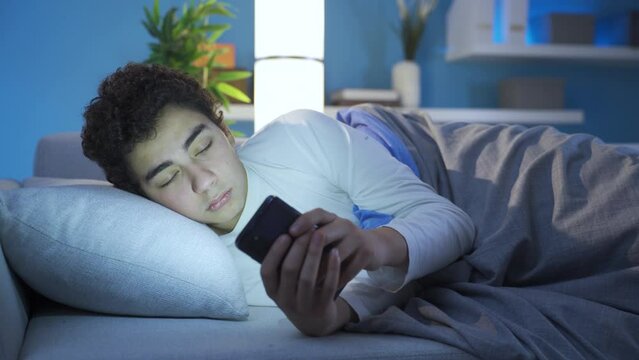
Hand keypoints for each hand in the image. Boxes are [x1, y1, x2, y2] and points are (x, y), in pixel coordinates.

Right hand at [261, 232, 352, 335]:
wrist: (315, 323)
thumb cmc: (297, 294)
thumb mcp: (284, 285)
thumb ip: (282, 265)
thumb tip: (288, 231)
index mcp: (272, 291)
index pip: (267, 271)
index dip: (275, 252)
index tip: (285, 234)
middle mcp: (285, 300)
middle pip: (289, 270)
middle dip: (298, 247)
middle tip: (308, 230)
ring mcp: (304, 305)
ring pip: (307, 277)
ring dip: (314, 253)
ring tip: (320, 235)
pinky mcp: (322, 307)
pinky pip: (328, 286)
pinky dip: (332, 268)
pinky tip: (335, 252)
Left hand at [289, 208, 407, 290]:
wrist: (374, 247)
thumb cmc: (342, 243)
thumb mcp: (330, 234)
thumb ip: (311, 236)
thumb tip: (282, 246)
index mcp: (332, 218)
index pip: (317, 214)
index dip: (303, 221)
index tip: (290, 233)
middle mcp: (345, 225)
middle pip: (323, 234)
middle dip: (307, 253)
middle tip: (293, 269)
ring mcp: (357, 238)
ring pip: (334, 256)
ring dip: (320, 271)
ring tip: (306, 284)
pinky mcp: (367, 253)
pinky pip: (349, 269)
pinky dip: (335, 280)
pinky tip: (325, 288)